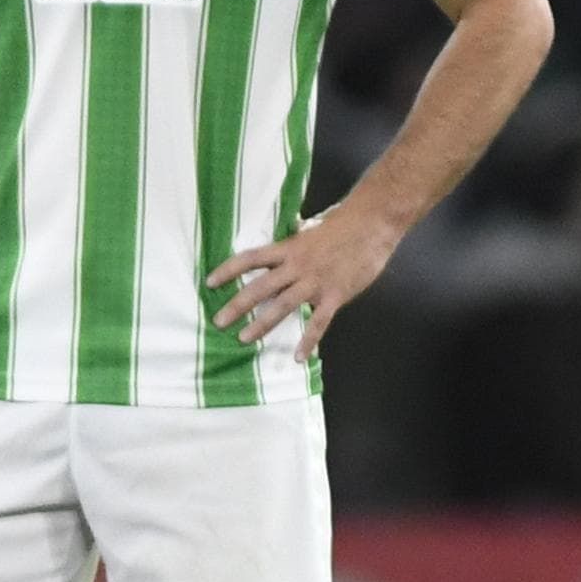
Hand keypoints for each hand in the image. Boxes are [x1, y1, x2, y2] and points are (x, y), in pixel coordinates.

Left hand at [207, 197, 400, 354]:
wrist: (371, 224)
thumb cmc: (341, 225)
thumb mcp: (309, 231)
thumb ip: (294, 244)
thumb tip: (280, 248)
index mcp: (288, 249)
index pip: (250, 258)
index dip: (228, 269)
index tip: (210, 282)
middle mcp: (296, 266)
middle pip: (259, 287)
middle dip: (237, 305)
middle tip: (218, 321)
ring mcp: (314, 282)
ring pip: (282, 306)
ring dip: (261, 323)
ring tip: (244, 338)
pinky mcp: (334, 295)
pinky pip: (318, 323)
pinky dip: (308, 341)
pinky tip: (299, 357)